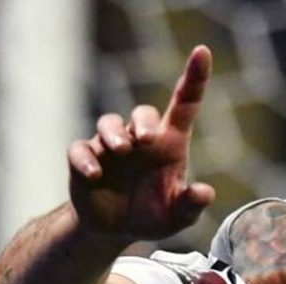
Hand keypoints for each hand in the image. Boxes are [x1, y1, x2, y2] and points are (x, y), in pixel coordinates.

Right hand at [67, 45, 214, 240]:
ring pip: (108, 123)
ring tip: (120, 151)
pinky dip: (86, 159)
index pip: (184, 104)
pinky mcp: (84, 160)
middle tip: (147, 140)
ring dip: (113, 134)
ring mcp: (110, 148)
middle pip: (143, 114)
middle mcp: (140, 140)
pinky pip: (80, 149)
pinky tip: (95, 174)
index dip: (195, 78)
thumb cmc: (152, 216)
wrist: (114, 230)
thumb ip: (190, 206)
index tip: (203, 52)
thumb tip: (205, 192)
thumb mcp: (176, 218)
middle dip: (144, 121)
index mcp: (169, 145)